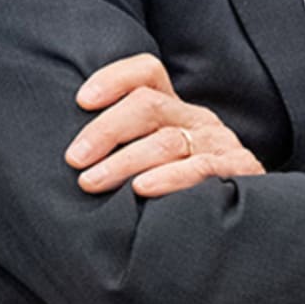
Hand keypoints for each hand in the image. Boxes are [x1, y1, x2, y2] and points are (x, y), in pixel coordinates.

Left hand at [66, 53, 265, 196]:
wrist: (230, 229)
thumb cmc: (171, 198)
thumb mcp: (144, 167)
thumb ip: (116, 152)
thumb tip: (66, 156)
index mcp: (172, 111)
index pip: (147, 74)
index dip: (115, 79)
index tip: (82, 101)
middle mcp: (195, 120)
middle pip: (149, 105)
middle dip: (107, 130)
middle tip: (75, 159)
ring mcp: (218, 143)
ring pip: (167, 140)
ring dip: (125, 161)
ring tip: (92, 182)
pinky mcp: (238, 169)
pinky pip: (203, 168)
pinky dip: (171, 177)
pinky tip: (142, 189)